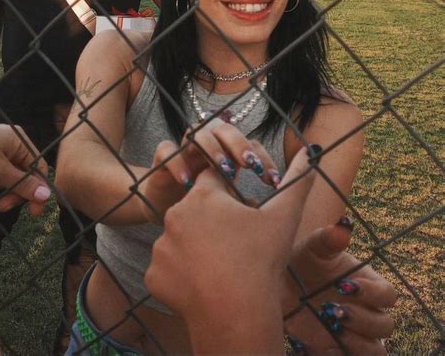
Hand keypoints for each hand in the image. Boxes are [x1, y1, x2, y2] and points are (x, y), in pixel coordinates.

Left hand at [0, 124, 50, 216]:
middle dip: (11, 192)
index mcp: (19, 141)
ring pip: (5, 178)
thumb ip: (22, 185)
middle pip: (22, 175)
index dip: (38, 190)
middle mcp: (10, 145)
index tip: (35, 212)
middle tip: (2, 207)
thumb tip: (47, 196)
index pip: (38, 168)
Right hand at [140, 118, 281, 221]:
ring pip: (197, 132)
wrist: (162, 210)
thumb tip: (274, 206)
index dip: (263, 157)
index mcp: (227, 155)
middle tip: (250, 165)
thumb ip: (245, 199)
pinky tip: (187, 182)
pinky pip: (166, 149)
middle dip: (240, 144)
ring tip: (223, 170)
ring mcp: (184, 151)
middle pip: (224, 129)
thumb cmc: (201, 207)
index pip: (249, 143)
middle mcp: (207, 147)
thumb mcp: (228, 204)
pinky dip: (176, 162)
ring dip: (212, 148)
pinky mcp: (160, 161)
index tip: (274, 181)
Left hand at [146, 147, 315, 354]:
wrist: (238, 314)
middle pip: (195, 210)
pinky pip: (168, 268)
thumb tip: (311, 150)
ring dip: (196, 247)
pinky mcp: (154, 274)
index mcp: (203, 195)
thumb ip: (297, 178)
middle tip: (234, 244)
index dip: (229, 195)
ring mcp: (161, 245)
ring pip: (181, 239)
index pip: (213, 180)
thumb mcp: (284, 216)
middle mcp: (175, 214)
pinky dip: (183, 274)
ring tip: (220, 266)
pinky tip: (203, 284)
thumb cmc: (262, 260)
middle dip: (212, 221)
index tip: (240, 214)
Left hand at [283, 224, 396, 354]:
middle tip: (334, 310)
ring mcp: (353, 333)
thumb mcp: (312, 246)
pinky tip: (318, 344)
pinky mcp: (336, 348)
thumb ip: (328, 238)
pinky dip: (340, 355)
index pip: (388, 294)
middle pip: (385, 325)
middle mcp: (365, 310)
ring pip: (376, 350)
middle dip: (363, 321)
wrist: (278, 281)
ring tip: (332, 328)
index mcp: (366, 283)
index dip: (373, 293)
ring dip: (358, 344)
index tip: (346, 285)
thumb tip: (343, 226)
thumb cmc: (302, 259)